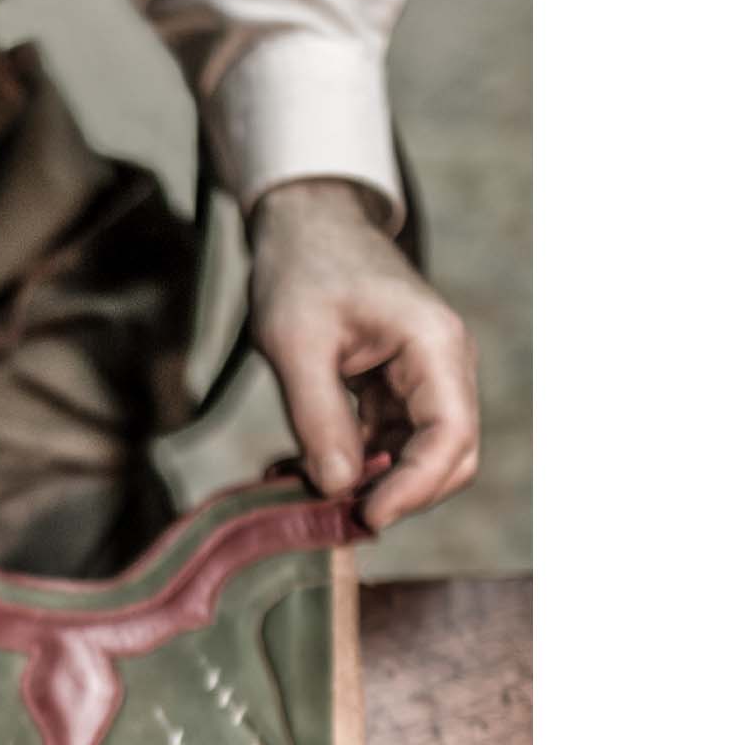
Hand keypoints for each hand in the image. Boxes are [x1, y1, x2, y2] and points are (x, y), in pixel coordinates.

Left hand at [246, 179, 478, 532]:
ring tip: (293, 489)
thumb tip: (338, 487)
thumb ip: (317, 417)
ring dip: (363, 484)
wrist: (302, 226)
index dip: (414, 488)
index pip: (450, 437)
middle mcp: (443, 366)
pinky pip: (383, 444)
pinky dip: (347, 465)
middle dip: (394, 494)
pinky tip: (293, 470)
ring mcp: (422, 380)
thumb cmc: (302, 269)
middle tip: (327, 515)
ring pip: (412, 458)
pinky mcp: (394, 390)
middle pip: (447, 458)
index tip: (365, 518)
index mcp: (435, 346)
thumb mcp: (295, 342)